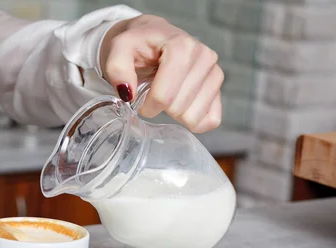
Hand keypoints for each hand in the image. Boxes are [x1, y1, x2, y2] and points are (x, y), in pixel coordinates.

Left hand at [100, 15, 223, 132]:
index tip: (138, 99)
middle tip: (151, 93)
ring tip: (166, 95)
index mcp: (182, 47)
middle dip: (160, 108)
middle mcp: (204, 57)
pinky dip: (194, 121)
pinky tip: (181, 109)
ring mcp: (215, 72)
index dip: (146, 106)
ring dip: (175, 115)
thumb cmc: (136, 45)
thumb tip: (128, 94)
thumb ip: (117, 70)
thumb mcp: (118, 50)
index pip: (164, 96)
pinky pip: (211, 120)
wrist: (152, 37)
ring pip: (194, 116)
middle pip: (178, 107)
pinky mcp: (218, 89)